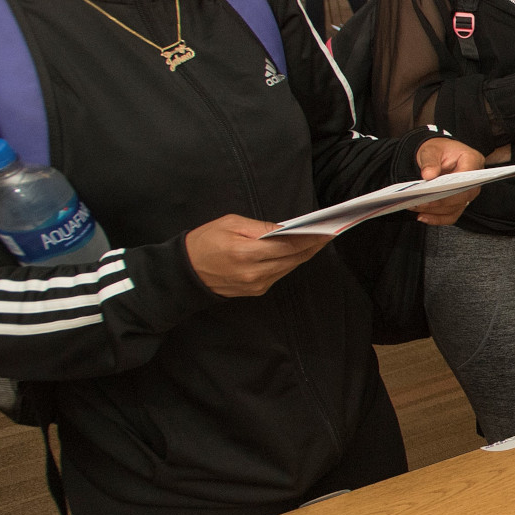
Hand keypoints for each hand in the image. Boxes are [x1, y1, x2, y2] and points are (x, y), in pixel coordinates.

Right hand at [185, 214, 333, 297]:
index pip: (287, 246)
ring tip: (319, 240)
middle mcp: (254, 273)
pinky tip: (299, 251)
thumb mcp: (230, 224)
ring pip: (289, 267)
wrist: (185, 272)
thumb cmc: (205, 241)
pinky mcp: (256, 290)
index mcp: (246, 254)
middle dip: (313, 246)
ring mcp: (256, 285)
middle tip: (329, 233)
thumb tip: (286, 228)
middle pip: (293, 259)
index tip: (326, 230)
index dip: (310, 238)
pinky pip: (279, 274)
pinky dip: (290, 262)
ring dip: (304, 254)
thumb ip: (261, 228)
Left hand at [410, 137, 486, 225]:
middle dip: (438, 201)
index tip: (433, 191)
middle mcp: (474, 179)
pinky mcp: (460, 202)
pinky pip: (451, 215)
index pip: (466, 178)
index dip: (451, 187)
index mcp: (472, 160)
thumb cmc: (438, 150)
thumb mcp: (431, 150)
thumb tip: (428, 175)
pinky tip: (423, 216)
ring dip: (434, 211)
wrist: (438, 155)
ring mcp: (468, 192)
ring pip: (455, 208)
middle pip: (461, 196)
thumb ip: (430, 161)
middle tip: (418, 201)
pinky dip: (437, 218)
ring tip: (415, 207)